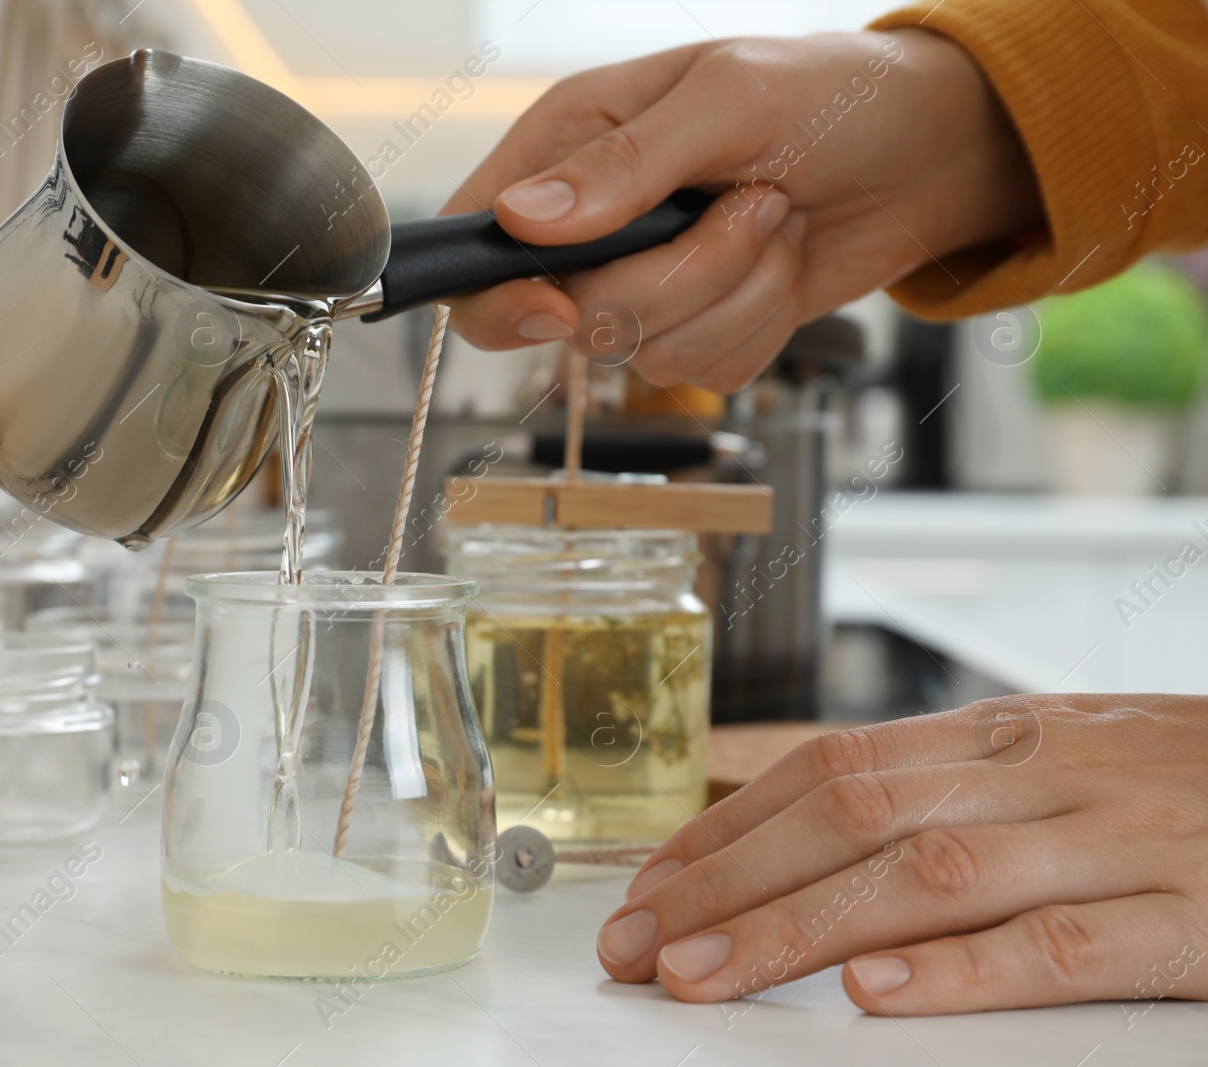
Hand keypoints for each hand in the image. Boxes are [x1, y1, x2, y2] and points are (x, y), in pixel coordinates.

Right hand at [443, 29, 1042, 389]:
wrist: (929, 153)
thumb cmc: (833, 94)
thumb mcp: (730, 99)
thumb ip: (624, 163)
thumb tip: (521, 219)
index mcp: (569, 145)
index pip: (476, 248)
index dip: (503, 297)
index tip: (564, 307)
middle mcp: (594, 223)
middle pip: (573, 320)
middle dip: (677, 280)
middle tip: (748, 206)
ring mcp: (645, 283)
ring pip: (645, 354)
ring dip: (735, 294)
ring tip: (776, 219)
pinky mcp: (698, 327)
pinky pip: (702, 372)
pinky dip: (759, 324)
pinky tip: (782, 263)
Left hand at [596, 696, 1207, 1015]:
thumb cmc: (1189, 785)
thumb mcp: (1062, 761)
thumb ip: (950, 795)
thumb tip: (812, 842)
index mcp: (1002, 738)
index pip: (831, 767)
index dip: (730, 828)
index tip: (651, 887)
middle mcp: (1044, 775)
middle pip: (852, 816)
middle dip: (729, 884)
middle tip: (638, 945)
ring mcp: (1119, 842)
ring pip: (931, 875)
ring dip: (801, 928)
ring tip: (707, 978)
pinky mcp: (1195, 921)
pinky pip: (1067, 945)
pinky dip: (967, 971)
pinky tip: (880, 998)